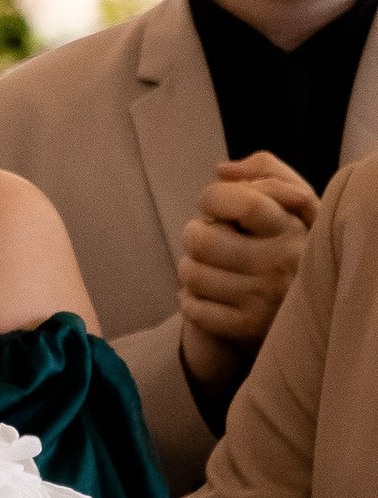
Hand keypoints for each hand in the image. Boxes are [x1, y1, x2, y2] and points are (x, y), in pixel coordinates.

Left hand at [177, 149, 317, 394]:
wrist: (305, 303)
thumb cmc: (287, 237)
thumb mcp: (292, 200)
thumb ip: (265, 170)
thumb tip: (222, 171)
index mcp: (294, 226)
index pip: (246, 204)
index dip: (215, 197)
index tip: (211, 202)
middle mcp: (283, 263)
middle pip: (202, 239)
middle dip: (194, 233)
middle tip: (207, 238)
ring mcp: (265, 298)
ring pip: (191, 273)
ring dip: (191, 267)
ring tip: (211, 266)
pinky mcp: (247, 327)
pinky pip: (192, 307)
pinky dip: (190, 299)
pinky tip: (210, 293)